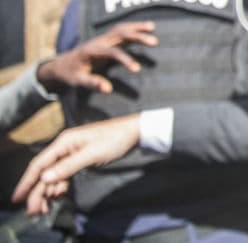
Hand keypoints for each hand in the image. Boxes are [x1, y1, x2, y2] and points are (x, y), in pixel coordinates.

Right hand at [13, 114, 141, 213]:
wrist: (134, 131)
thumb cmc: (115, 139)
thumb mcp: (92, 154)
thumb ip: (68, 166)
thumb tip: (45, 178)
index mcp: (64, 142)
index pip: (39, 164)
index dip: (26, 181)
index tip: (18, 198)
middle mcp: (64, 146)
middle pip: (45, 172)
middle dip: (37, 192)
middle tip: (34, 211)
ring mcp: (72, 152)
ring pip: (54, 175)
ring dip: (48, 191)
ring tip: (44, 209)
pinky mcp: (80, 158)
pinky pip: (65, 174)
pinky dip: (60, 185)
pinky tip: (59, 195)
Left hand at [37, 22, 157, 93]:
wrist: (62, 64)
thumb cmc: (71, 74)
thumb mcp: (78, 81)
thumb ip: (92, 83)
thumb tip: (108, 88)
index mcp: (92, 51)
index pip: (112, 52)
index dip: (125, 59)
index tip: (138, 69)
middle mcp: (99, 41)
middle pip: (120, 34)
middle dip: (137, 36)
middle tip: (155, 42)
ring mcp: (103, 38)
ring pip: (121, 28)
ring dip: (137, 26)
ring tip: (153, 27)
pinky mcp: (106, 38)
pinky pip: (121, 29)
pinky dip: (134, 26)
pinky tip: (146, 26)